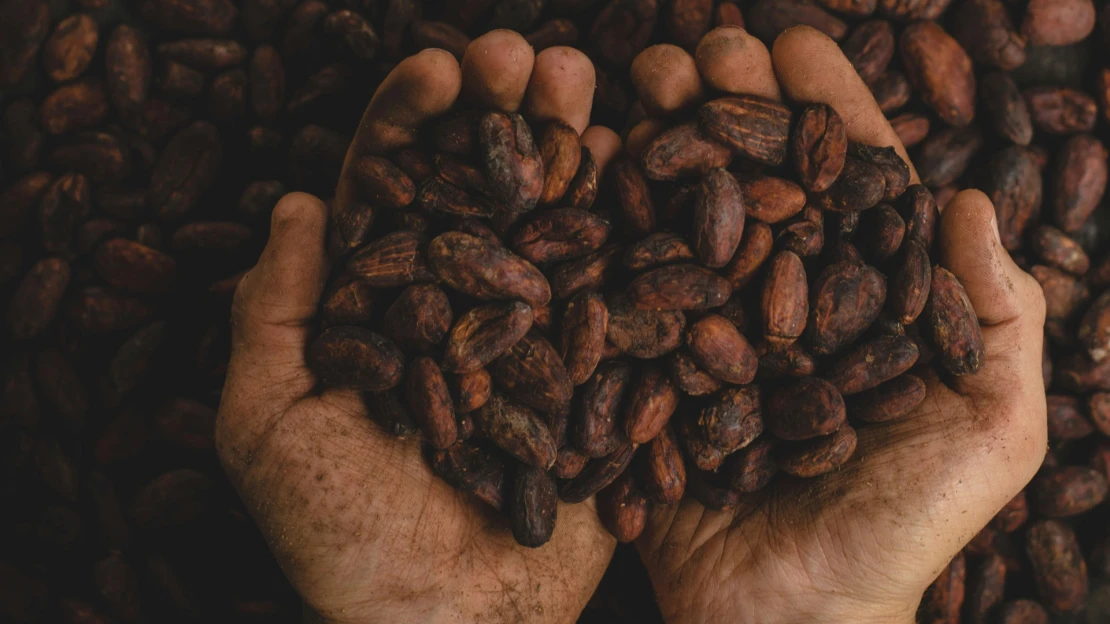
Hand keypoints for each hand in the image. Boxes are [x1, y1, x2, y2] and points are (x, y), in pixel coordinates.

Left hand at [215, 32, 622, 623]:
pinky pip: (616, 290)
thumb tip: (299, 201)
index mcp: (382, 306)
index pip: (393, 191)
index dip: (412, 122)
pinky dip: (631, 228)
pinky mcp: (594, 369)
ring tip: (589, 83)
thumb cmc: (342, 539)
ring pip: (553, 220)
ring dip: (570, 147)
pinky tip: (645, 168)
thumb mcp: (268, 426)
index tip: (441, 69)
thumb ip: (273, 313)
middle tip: (530, 57)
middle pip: (482, 187)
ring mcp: (534, 333)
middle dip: (504, 113)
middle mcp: (462, 305)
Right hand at [629, 27, 1047, 623]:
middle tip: (695, 50)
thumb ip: (997, 320)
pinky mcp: (647, 371)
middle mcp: (781, 302)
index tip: (791, 43)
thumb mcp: (990, 435)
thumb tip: (972, 199)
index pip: (846, 183)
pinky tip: (579, 165)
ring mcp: (708, 332)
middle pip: (754, 182)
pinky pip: (620, 288)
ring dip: (658, 142)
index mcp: (863, 302)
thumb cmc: (899, 536)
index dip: (823, 108)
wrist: (789, 623)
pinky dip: (597, 224)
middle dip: (727, 105)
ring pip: (682, 217)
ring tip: (632, 83)